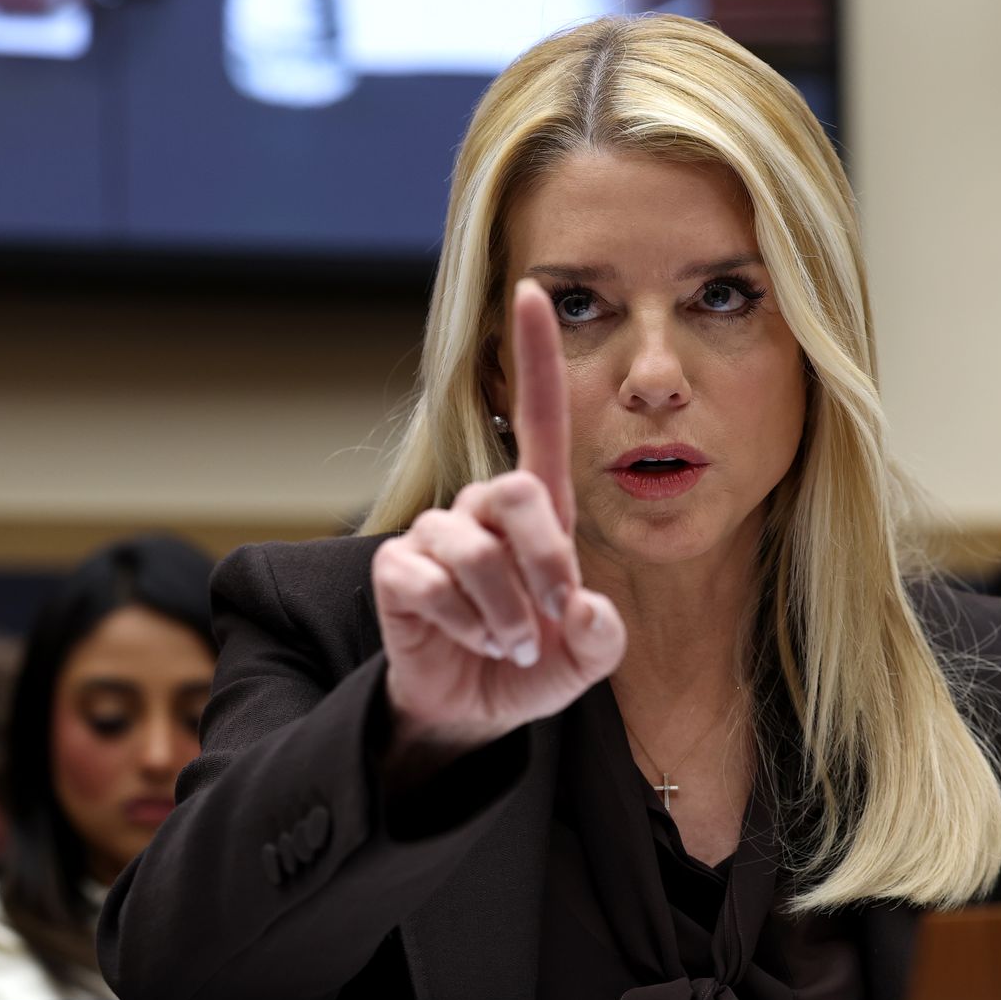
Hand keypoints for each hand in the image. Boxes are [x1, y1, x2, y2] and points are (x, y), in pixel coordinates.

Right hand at [372, 279, 626, 761]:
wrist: (470, 710)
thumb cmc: (530, 665)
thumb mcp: (585, 658)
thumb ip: (603, 638)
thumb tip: (588, 610)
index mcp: (535, 510)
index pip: (536, 417)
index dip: (535, 355)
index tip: (533, 289)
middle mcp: (480, 509)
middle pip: (514, 491)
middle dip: (544, 561)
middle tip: (552, 619)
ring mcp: (434, 535)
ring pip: (475, 552)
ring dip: (504, 615)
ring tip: (510, 646)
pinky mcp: (397, 569)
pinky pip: (431, 584)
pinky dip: (463, 625)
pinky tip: (467, 640)